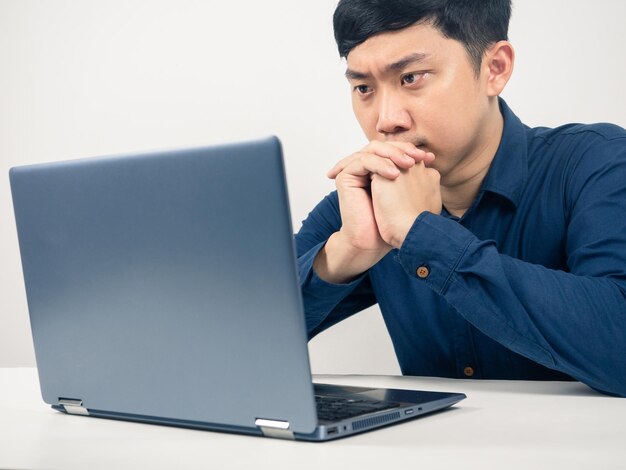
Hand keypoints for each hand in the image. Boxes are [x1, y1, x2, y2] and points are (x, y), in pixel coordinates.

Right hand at [314, 141, 434, 282]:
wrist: (375, 241)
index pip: (392, 149)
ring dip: (393, 154)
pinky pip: (364, 161)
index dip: (410, 150)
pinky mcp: (345, 177)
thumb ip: (416, 172)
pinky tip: (394, 175)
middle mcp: (363, 169)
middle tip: (418, 158)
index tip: (429, 158)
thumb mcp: (410, 191)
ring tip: (408, 165)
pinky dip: (380, 165)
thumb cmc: (393, 222)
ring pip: (373, 149)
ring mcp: (353, 172)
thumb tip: (430, 156)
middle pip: (383, 146)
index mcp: (376, 170)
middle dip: (402, 149)